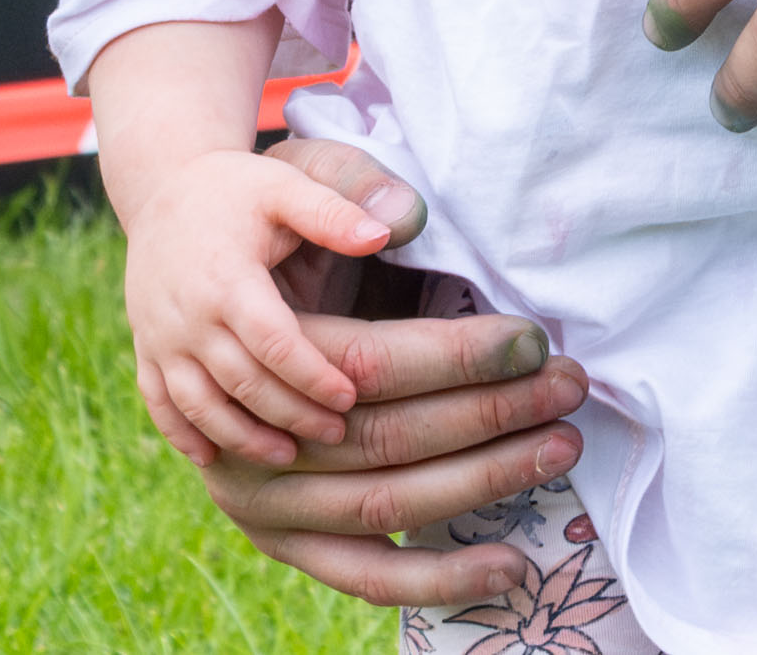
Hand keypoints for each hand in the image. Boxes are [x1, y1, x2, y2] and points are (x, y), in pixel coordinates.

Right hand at [120, 145, 397, 466]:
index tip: (350, 397)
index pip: (273, 342)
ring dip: (240, 436)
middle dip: (290, 414)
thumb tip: (383, 235)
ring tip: (288, 455)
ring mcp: (159, 336)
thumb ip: (332, 211)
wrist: (163, 186)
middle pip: (241, 382)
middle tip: (337, 434)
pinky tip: (214, 459)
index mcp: (226, 278)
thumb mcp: (285, 186)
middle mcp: (186, 314)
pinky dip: (182, 434)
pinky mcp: (145, 347)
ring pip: (198, 404)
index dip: (312, 375)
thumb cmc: (237, 189)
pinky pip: (158, 402)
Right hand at [194, 140, 596, 612]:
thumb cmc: (262, 222)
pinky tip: (512, 567)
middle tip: (567, 387)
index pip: (367, 363)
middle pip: (383, 437)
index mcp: (245, 345)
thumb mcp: (296, 178)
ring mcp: (255, 497)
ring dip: (482, 482)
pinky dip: (438, 579)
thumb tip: (404, 219)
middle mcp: (244, 433)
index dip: (454, 357)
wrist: (189, 286)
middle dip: (489, 415)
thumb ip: (349, 190)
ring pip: (383, 503)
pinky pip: (362, 573)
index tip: (532, 341)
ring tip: (560, 446)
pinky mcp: (278, 537)